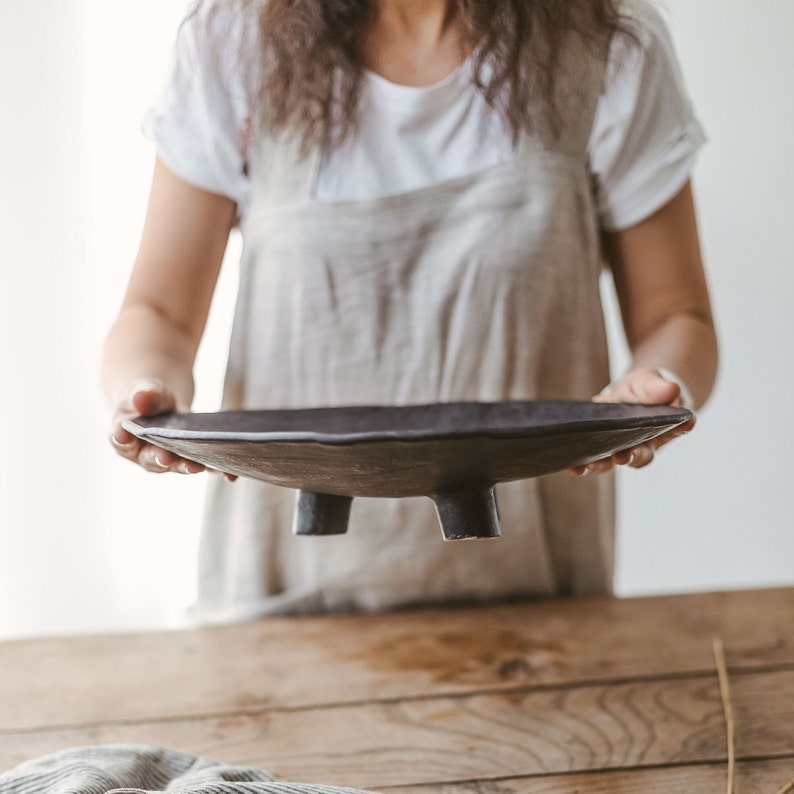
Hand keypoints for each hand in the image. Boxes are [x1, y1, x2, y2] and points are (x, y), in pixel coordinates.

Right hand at [109, 378, 204, 474]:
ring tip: (196, 466)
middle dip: (159, 458)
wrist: (162, 404)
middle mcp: (143, 453)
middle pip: (150, 459)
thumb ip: (144, 395)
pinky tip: (224, 471)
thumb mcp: (145, 389)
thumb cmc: (148, 397)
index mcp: (123, 436)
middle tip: (166, 458)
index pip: (120, 439)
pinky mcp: (187, 459)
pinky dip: (210, 467)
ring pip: (175, 465)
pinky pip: (199, 464)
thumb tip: (142, 398)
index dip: (121, 438)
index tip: (123, 437)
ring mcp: (166, 460)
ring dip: (185, 466)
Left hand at [569, 367, 695, 476]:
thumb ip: (656, 387)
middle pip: (639, 455)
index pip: (674, 429)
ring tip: (581, 468)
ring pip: (610, 462)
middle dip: (630, 456)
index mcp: (662, 427)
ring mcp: (619, 448)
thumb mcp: (649, 381)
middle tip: (622, 456)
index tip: (687, 422)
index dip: (679, 428)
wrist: (631, 396)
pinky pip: (590, 458)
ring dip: (596, 466)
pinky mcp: (599, 448)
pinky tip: (569, 466)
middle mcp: (642, 444)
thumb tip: (671, 389)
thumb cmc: (644, 390)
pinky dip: (581, 464)